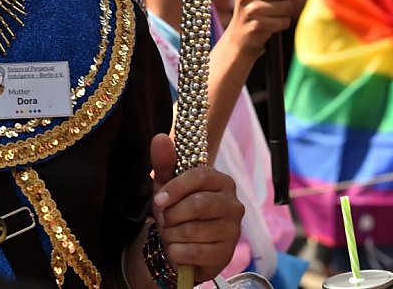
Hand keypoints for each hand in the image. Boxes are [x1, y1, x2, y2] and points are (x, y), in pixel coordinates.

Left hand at [150, 134, 243, 281]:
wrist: (181, 247)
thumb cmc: (177, 210)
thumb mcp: (167, 186)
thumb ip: (164, 162)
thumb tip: (159, 138)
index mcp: (221, 181)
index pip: (200, 176)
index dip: (175, 188)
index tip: (158, 200)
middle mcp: (233, 204)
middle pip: (198, 204)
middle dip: (172, 215)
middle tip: (165, 219)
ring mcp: (233, 230)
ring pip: (192, 231)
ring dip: (172, 235)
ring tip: (173, 234)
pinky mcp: (226, 254)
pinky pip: (193, 253)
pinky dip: (177, 253)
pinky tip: (179, 250)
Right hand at [227, 0, 291, 60]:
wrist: (239, 39)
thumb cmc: (253, 11)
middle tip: (274, 3)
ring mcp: (251, 10)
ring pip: (286, 6)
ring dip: (284, 13)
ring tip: (272, 15)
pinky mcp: (258, 25)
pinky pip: (284, 21)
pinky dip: (282, 24)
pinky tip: (271, 25)